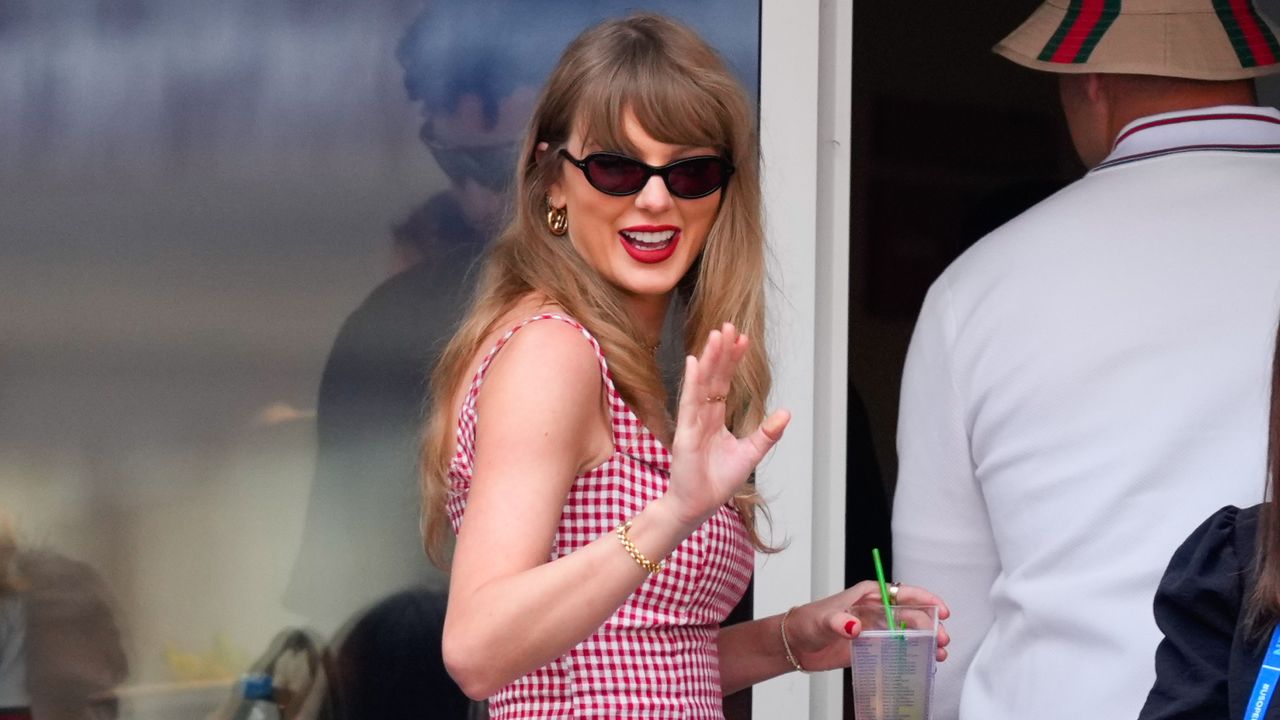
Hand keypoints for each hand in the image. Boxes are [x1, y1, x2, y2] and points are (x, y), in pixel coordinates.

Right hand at [663, 324, 789, 526]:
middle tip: (729, 326)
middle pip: (713, 377)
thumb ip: (766, 434)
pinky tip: (695, 362)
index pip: (724, 382)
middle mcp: (702, 415)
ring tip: (716, 336)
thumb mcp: (749, 454)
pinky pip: (689, 403)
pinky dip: (691, 382)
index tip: (742, 340)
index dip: (732, 361)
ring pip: (702, 384)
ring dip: (709, 359)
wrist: (698, 505)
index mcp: (715, 418)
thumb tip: (786, 413)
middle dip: (721, 352)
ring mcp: (692, 422)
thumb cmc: (716, 481)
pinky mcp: (686, 434)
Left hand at [785, 582, 950, 670]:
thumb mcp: (822, 619)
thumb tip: (854, 626)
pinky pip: (898, 648)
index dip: (925, 599)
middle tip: (942, 639)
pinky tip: (924, 662)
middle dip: (930, 625)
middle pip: (911, 614)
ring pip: (909, 631)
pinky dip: (913, 654)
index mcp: (868, 595)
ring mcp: (876, 629)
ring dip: (926, 640)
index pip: (902, 592)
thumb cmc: (807, 622)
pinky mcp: (873, 647)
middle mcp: (876, 610)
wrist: (796, 644)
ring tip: (939, 653)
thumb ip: (838, 622)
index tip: (940, 610)